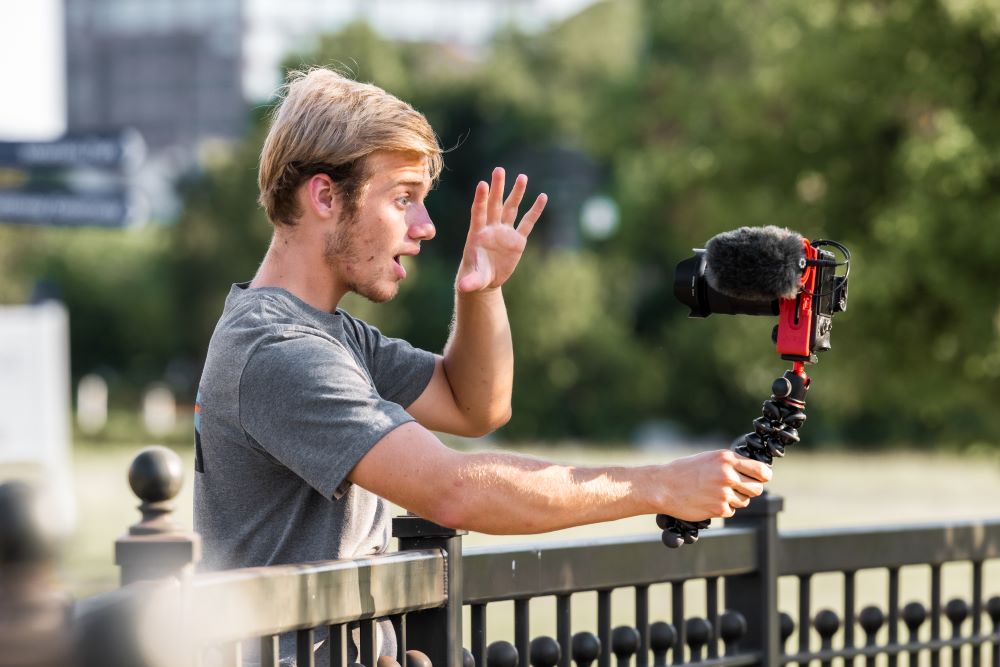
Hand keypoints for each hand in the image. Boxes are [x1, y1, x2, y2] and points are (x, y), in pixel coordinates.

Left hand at [457, 167, 547, 292]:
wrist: (484, 279)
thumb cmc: (475, 276)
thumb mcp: (473, 280)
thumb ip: (469, 282)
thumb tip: (463, 288)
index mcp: (477, 234)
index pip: (478, 213)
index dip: (481, 199)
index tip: (483, 184)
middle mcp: (491, 229)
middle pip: (494, 205)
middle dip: (497, 188)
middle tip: (499, 170)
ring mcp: (505, 232)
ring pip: (511, 209)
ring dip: (516, 193)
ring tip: (522, 177)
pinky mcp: (517, 240)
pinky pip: (527, 223)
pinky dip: (535, 211)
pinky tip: (542, 197)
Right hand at [655, 450, 771, 521]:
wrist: (663, 486)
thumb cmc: (683, 471)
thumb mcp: (709, 459)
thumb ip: (731, 464)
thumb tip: (754, 473)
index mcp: (726, 459)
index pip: (761, 470)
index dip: (764, 476)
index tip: (762, 478)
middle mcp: (727, 475)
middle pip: (757, 488)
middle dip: (750, 490)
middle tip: (738, 488)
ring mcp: (724, 493)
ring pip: (744, 501)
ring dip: (734, 500)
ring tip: (715, 493)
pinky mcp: (719, 509)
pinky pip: (731, 511)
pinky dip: (722, 508)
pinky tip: (708, 501)